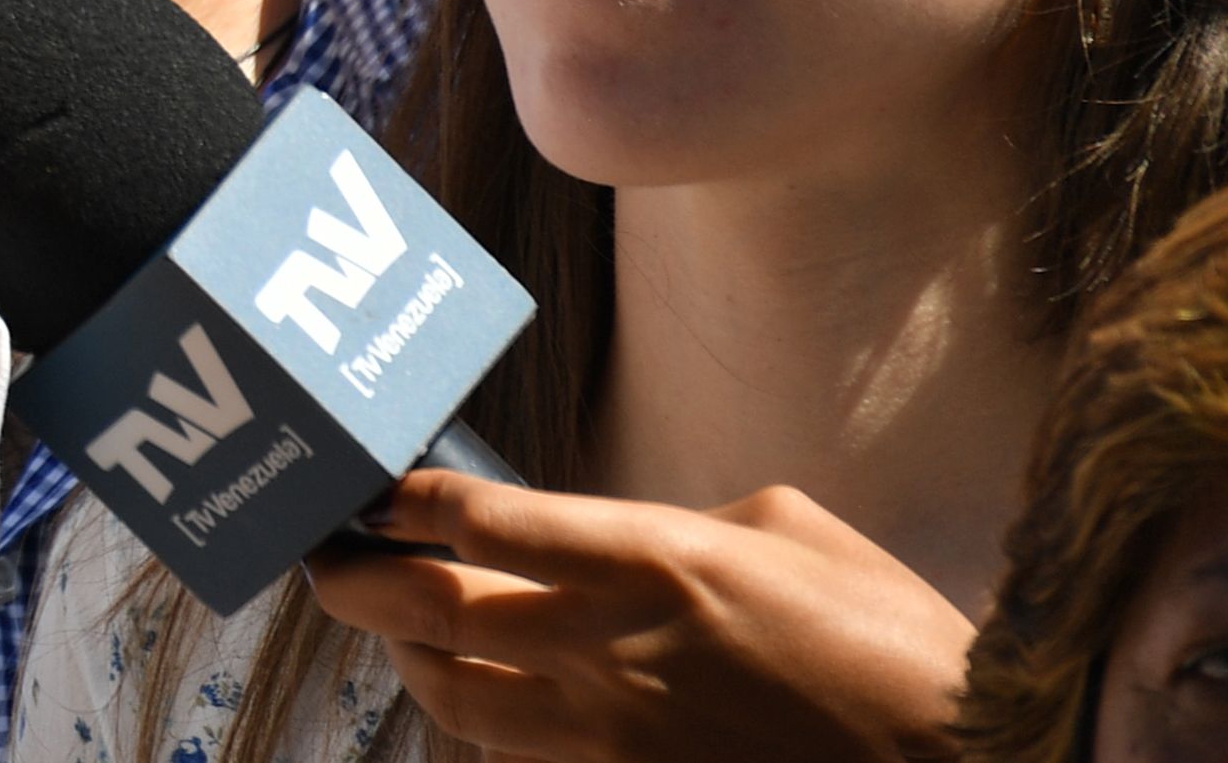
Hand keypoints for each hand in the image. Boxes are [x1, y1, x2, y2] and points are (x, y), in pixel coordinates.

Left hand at [304, 469, 974, 759]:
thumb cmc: (897, 648)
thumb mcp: (796, 534)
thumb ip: (686, 523)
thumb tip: (623, 537)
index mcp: (650, 563)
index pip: (478, 523)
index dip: (405, 501)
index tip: (373, 490)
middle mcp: (609, 654)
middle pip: (430, 616)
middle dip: (357, 585)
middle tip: (330, 563)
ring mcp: (613, 743)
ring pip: (456, 707)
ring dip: (415, 666)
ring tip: (404, 635)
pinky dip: (490, 739)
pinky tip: (494, 712)